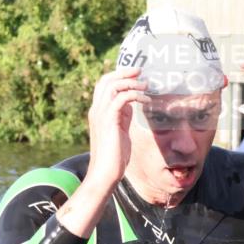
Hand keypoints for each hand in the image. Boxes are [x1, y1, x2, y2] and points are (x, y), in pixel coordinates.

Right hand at [86, 67, 149, 186]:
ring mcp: (101, 115)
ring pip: (113, 86)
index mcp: (98, 112)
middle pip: (106, 80)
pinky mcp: (109, 121)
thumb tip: (131, 104)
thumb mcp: (120, 131)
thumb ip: (122, 116)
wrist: (105, 173)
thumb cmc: (114, 156)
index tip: (135, 73)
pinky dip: (135, 95)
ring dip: (131, 82)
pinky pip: (121, 99)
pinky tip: (146, 99)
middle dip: (124, 73)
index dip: (118, 76)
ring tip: (146, 85)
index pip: (104, 85)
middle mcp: (97, 110)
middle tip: (140, 71)